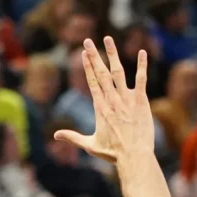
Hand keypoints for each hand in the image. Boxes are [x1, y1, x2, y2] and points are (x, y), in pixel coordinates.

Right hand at [53, 37, 153, 163]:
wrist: (133, 155)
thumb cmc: (112, 153)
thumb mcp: (89, 144)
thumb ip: (72, 137)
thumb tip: (55, 135)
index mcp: (99, 109)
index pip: (92, 83)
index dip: (87, 67)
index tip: (83, 54)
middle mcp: (111, 100)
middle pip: (101, 74)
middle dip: (94, 56)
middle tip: (88, 41)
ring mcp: (126, 100)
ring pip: (118, 72)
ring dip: (112, 55)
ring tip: (107, 40)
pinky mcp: (141, 101)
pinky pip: (141, 80)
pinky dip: (141, 66)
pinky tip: (141, 52)